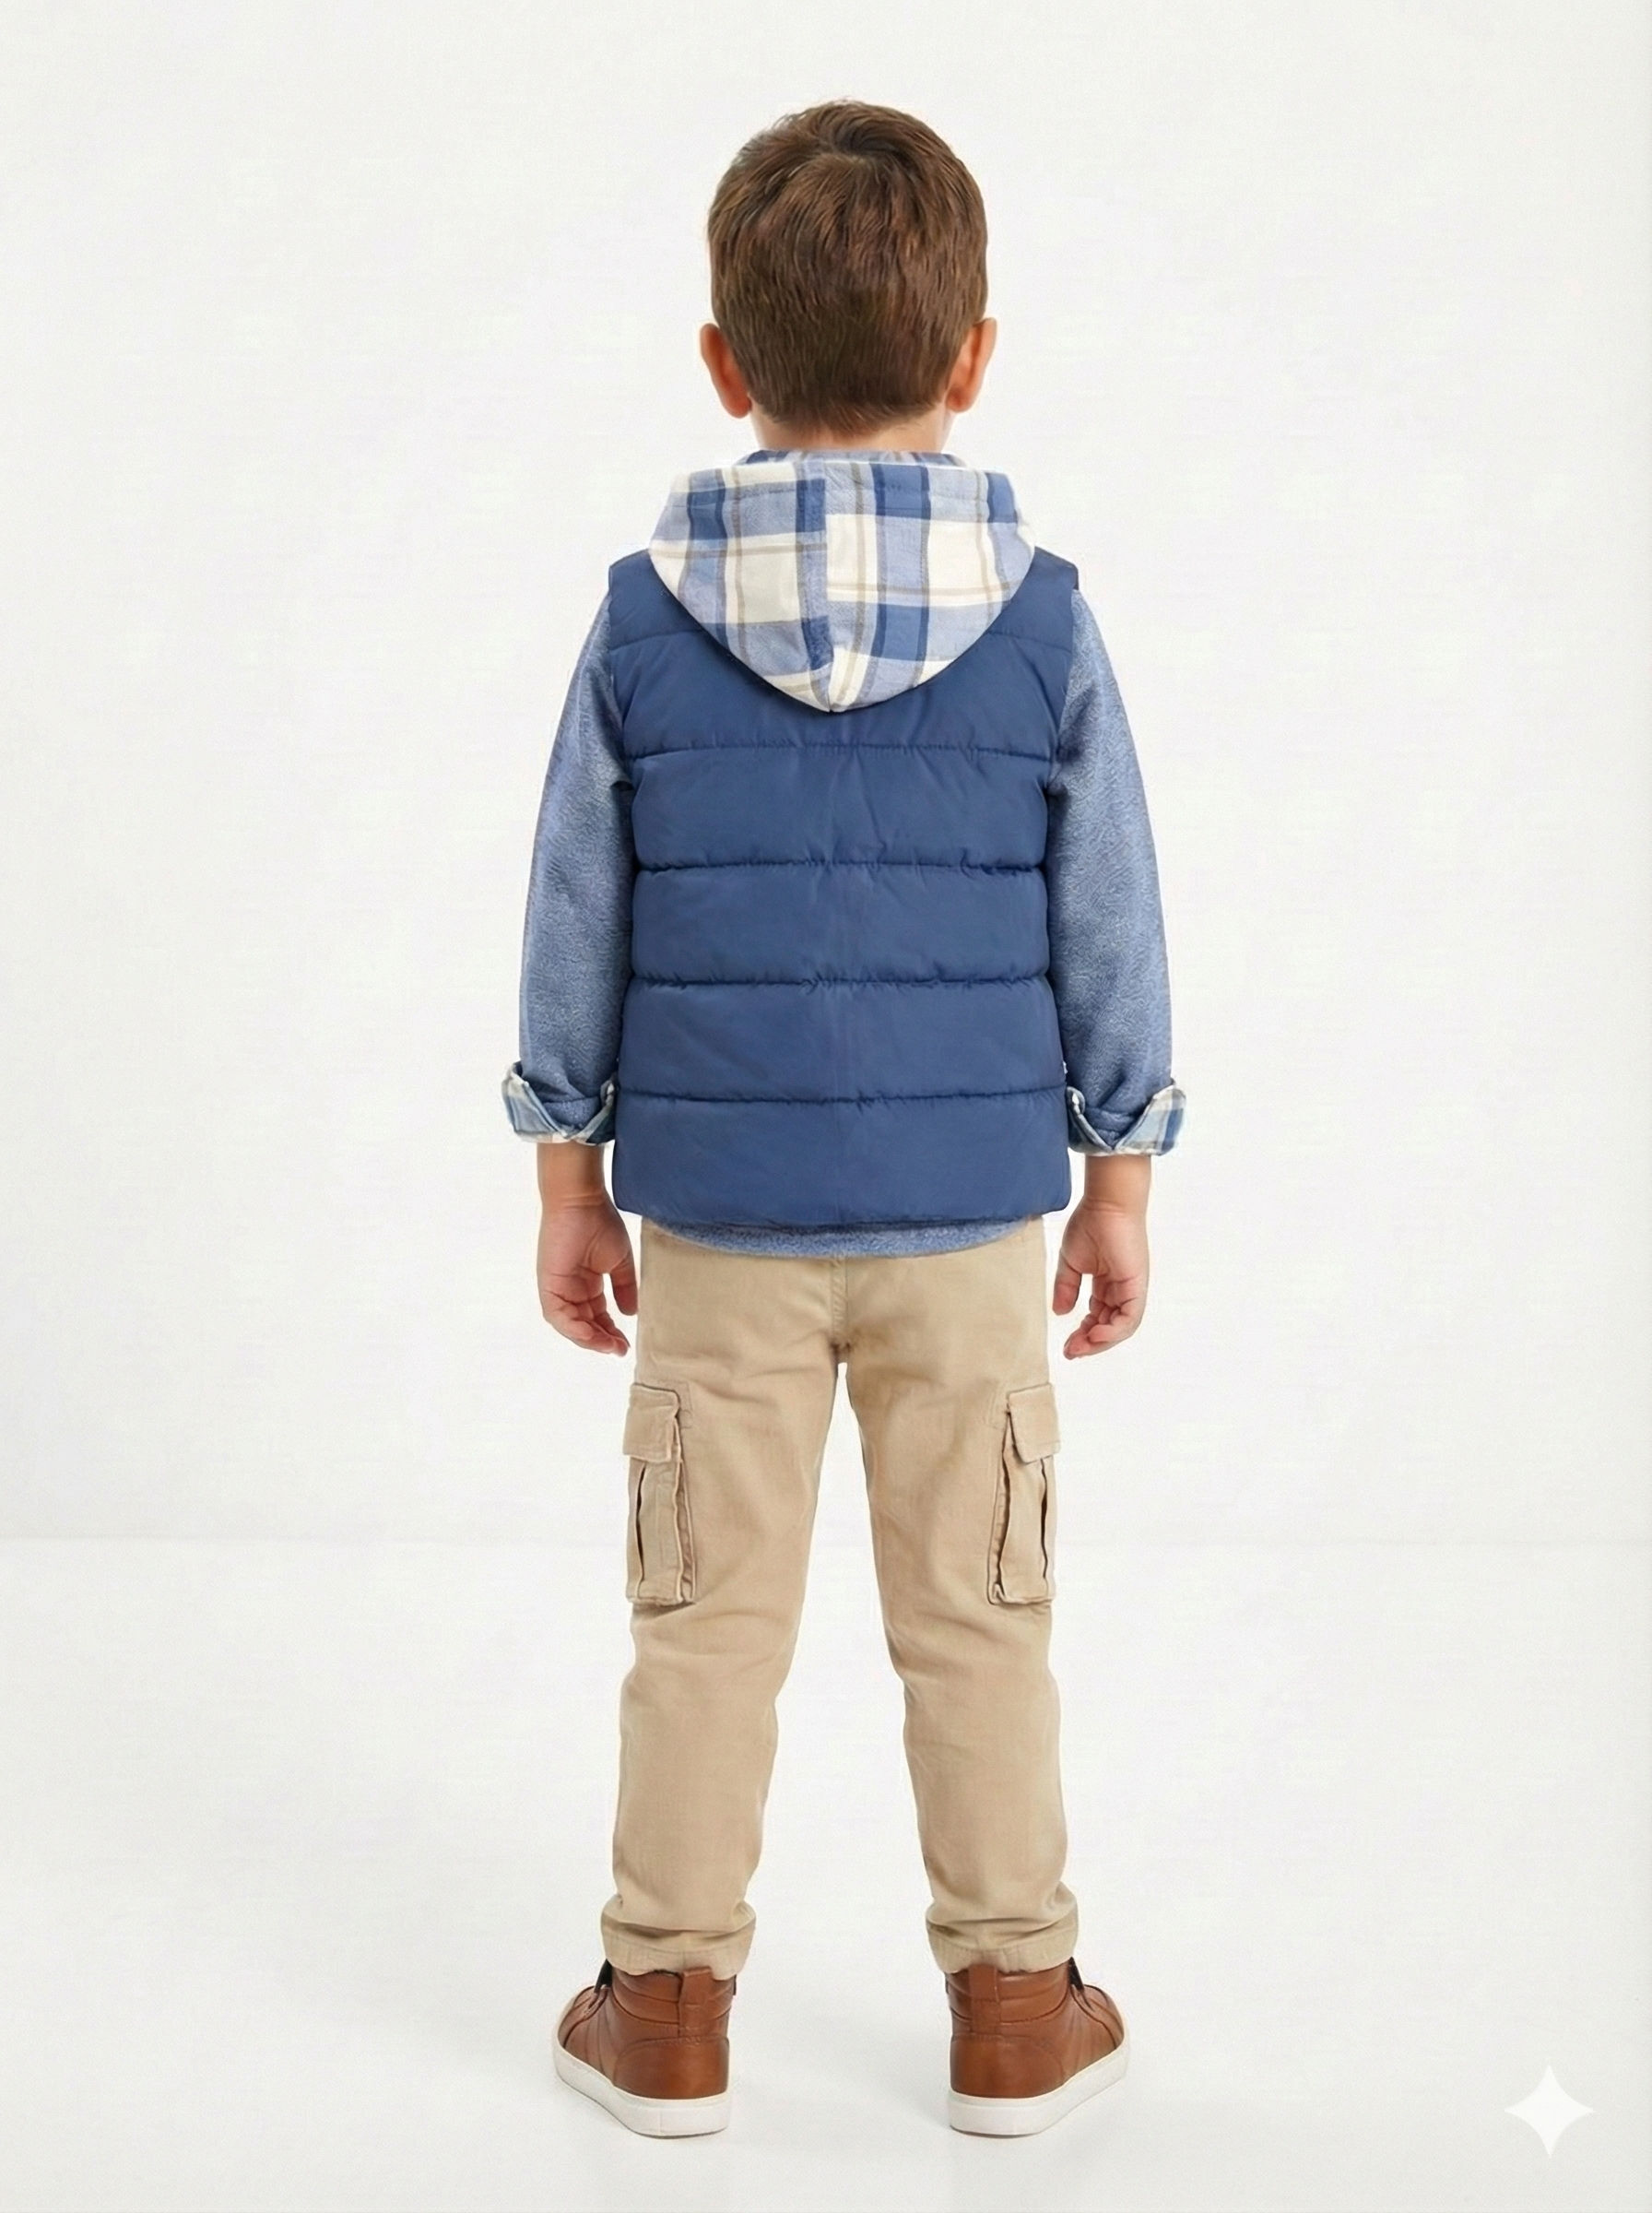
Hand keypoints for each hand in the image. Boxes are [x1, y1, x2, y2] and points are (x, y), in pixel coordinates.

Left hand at [532, 1141, 635, 1355]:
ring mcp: (557, 1288)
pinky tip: (591, 1334)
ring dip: (588, 1338)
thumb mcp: (619, 1261)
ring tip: (609, 1346)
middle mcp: (569, 1289)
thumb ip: (624, 1287)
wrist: (581, 1200)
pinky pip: (557, 1315)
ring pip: (569, 1325)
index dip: (610, 1331)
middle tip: (619, 1350)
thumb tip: (631, 1313)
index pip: (596, 1315)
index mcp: (585, 1283)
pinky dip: (573, 1328)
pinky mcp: (548, 1284)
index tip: (626, 1344)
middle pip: (583, 1324)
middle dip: (601, 1340)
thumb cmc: (599, 1222)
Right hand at [1052, 1155, 1151, 1358]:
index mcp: (1107, 1283)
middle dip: (1090, 1343)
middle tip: (1070, 1352)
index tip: (1067, 1345)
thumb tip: (1060, 1312)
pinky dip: (1114, 1331)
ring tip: (1080, 1348)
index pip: (1098, 1316)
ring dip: (1100, 1342)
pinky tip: (1095, 1335)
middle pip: (1109, 1326)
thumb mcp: (1071, 1262)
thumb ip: (1066, 1288)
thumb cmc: (1091, 1223)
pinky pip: (1130, 1318)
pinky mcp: (1137, 1286)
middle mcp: (1122, 1289)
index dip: (1083, 1333)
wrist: (1106, 1203)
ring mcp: (1131, 1288)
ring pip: (1121, 1327)